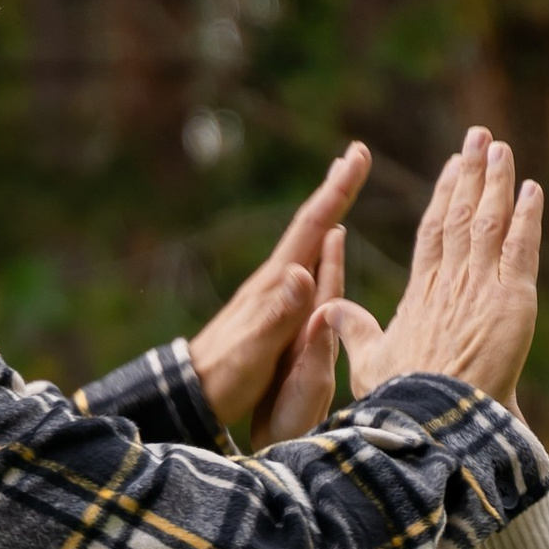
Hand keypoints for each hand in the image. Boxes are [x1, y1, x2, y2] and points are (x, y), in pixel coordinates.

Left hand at [188, 142, 371, 431]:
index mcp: (276, 284)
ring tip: (340, 189)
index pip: (312, 226)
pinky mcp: (269, 308)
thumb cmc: (224, 379)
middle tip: (355, 153)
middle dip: (335, 188)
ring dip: (326, 211)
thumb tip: (302, 271)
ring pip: (306, 241)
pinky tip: (317, 248)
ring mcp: (270, 292)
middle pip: (309, 224)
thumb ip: (280, 315)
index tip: (358, 154)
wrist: (190, 395)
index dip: (338, 190)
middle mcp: (274, 280)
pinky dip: (316, 244)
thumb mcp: (255, 351)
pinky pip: (302, 264)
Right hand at [325, 130, 543, 409]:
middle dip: (470, 172)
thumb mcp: (369, 362)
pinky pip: (522, 246)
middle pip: (461, 214)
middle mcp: (450, 280)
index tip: (451, 167)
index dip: (443, 196)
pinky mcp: (513, 297)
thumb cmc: (402, 399)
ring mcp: (481, 285)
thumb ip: (353, 330)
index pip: (433, 233)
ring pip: (491, 220)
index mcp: (419, 293)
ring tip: (502, 147)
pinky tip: (534, 189)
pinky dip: (529, 216)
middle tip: (479, 136)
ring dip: (498, 180)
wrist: (436, 417)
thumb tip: (327, 310)